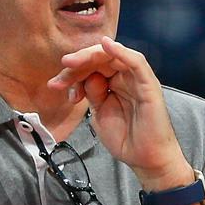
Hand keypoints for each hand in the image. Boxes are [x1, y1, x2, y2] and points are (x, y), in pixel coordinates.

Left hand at [48, 37, 192, 190]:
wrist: (145, 158)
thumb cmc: (125, 138)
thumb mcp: (99, 113)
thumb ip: (92, 93)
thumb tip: (85, 78)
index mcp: (112, 83)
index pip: (90, 68)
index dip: (72, 73)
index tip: (56, 84)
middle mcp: (124, 77)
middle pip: (99, 59)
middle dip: (77, 64)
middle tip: (61, 73)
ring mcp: (136, 79)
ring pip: (113, 56)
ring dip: (90, 56)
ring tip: (71, 63)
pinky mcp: (148, 84)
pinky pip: (136, 62)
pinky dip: (121, 52)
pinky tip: (106, 45)